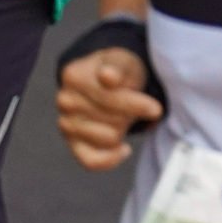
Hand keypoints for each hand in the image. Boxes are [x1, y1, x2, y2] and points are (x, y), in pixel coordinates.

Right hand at [55, 41, 165, 169]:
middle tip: (138, 106)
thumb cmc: (119, 70)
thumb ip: (118, 68)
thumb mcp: (123, 61)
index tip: (156, 109)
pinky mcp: (71, 143)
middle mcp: (65, 100)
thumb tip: (107, 76)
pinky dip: (110, 159)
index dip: (137, 104)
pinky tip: (123, 148)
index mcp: (74, 76)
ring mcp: (66, 123)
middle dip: (131, 114)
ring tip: (126, 117)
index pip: (109, 97)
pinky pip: (91, 161)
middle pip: (113, 120)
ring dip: (124, 130)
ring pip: (108, 139)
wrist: (106, 77)